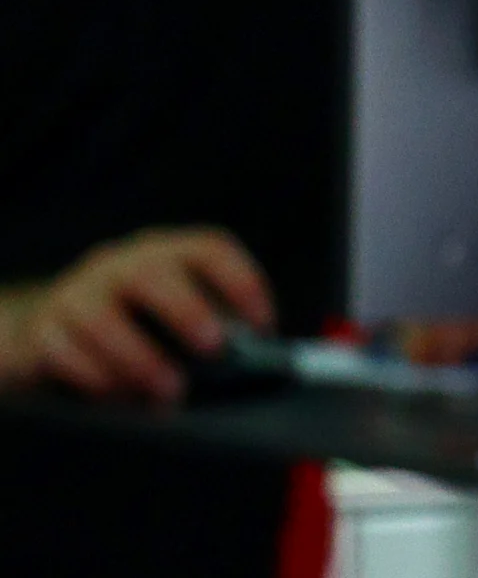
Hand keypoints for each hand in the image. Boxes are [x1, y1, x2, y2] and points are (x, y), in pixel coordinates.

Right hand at [0, 228, 273, 405]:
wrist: (51, 331)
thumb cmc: (136, 328)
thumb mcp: (174, 319)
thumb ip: (214, 332)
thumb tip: (259, 363)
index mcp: (166, 254)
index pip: (209, 249)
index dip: (241, 282)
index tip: (262, 326)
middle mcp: (120, 265)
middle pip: (153, 276)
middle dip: (186, 312)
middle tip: (214, 349)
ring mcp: (76, 295)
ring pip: (101, 318)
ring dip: (139, 360)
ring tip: (170, 393)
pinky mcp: (43, 331)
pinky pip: (64, 352)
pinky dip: (95, 378)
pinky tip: (120, 399)